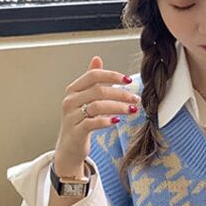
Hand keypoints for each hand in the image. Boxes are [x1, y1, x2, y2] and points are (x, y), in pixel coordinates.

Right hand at [53, 56, 139, 175]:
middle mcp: (70, 101)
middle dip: (120, 94)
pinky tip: (116, 121)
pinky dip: (106, 121)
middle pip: (98, 91)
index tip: (128, 80)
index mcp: (73, 90)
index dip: (112, 76)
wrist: (69, 147)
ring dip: (118, 107)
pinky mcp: (76, 131)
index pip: (93, 75)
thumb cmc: (79, 121)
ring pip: (98, 106)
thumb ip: (91, 80)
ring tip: (132, 110)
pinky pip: (93, 122)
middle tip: (135, 99)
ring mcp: (72, 116)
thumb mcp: (84, 98)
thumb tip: (97, 59)